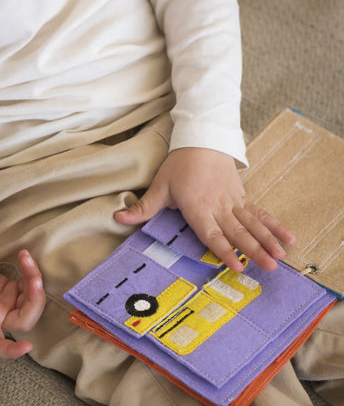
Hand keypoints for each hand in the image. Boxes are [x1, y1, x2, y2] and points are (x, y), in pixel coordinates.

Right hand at [0, 235, 45, 357]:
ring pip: (31, 300)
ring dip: (34, 279)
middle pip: (24, 319)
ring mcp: (7, 302)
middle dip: (34, 300)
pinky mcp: (12, 289)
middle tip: (35, 278)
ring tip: (25, 258)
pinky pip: (29, 285)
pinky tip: (25, 258)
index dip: (11, 350)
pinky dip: (31, 272)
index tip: (27, 346)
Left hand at [114, 147, 294, 271]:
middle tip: (270, 266)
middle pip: (239, 232)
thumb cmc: (179, 165)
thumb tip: (118, 217)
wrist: (202, 139)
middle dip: (255, 250)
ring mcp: (233, 202)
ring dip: (268, 239)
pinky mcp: (242, 197)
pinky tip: (287, 236)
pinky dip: (274, 225)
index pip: (212, 233)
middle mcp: (219, 206)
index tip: (237, 266)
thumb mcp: (159, 186)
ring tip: (282, 255)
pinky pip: (259, 213)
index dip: (224, 250)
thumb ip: (143, 207)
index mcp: (198, 207)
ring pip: (253, 224)